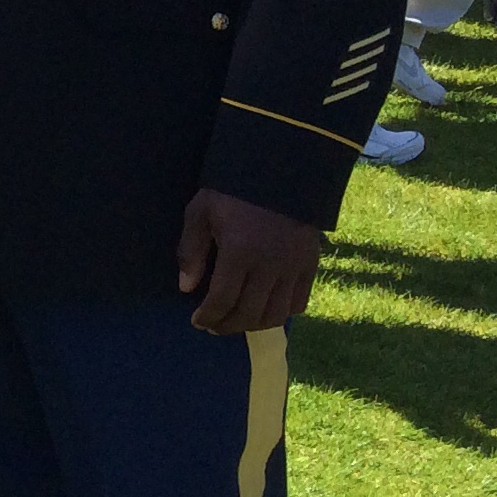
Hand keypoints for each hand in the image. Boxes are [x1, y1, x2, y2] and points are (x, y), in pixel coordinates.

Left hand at [175, 189, 324, 333]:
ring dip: (254, 324)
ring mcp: (293, 267)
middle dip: (228, 325)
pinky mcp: (311, 264)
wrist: (280, 169)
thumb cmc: (232, 189)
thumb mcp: (201, 211)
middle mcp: (269, 266)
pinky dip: (283, 313)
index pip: (222, 300)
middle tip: (213, 327)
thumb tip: (186, 287)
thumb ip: (191, 250)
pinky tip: (267, 311)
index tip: (198, 321)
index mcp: (239, 252)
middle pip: (249, 313)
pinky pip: (299, 302)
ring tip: (237, 322)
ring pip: (276, 314)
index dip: (208, 316)